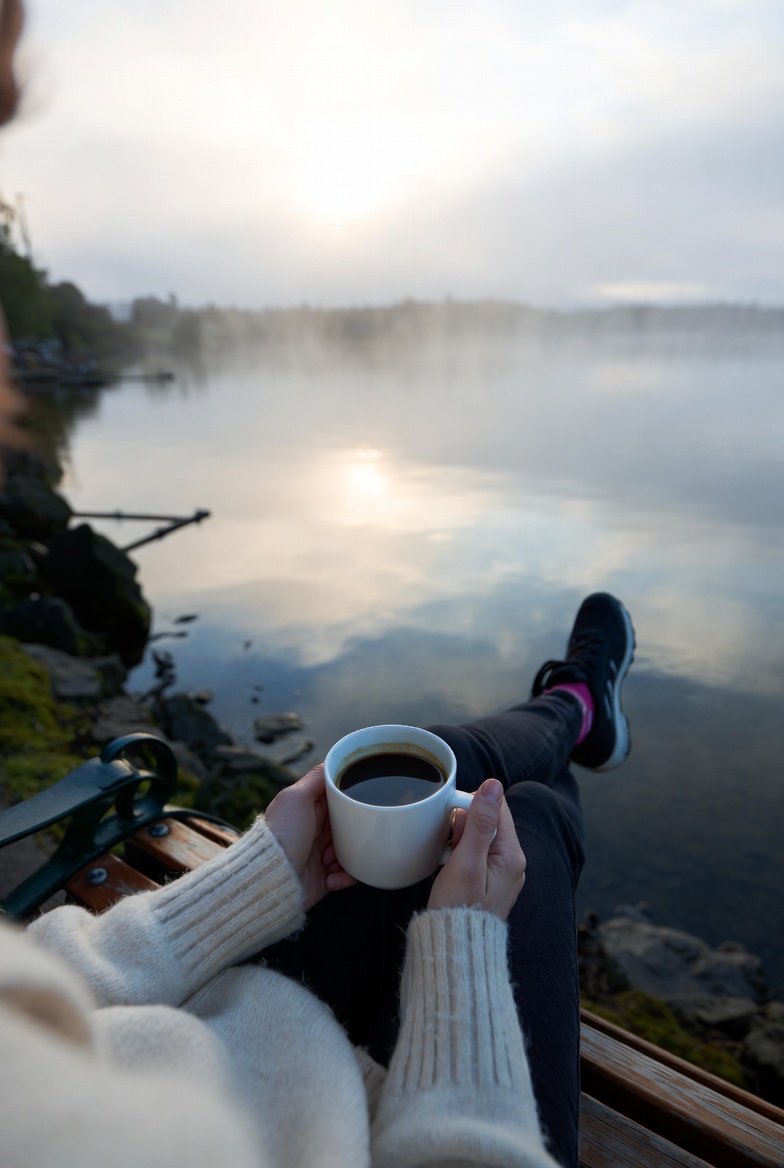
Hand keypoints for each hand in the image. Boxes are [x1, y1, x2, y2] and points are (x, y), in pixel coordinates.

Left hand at [263, 764, 356, 910]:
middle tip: (343, 838)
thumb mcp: (296, 798)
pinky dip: (345, 877)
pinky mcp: (327, 875)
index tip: (360, 802)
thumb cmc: (282, 836)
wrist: (270, 881)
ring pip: (354, 848)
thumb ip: (316, 778)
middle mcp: (317, 828)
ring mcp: (323, 852)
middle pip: (352, 823)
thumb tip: (334, 760)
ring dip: (348, 856)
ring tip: (328, 862)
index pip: (340, 796)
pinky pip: (350, 873)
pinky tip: (330, 879)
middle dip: (352, 832)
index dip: (351, 799)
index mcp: (310, 807)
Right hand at [427, 778, 525, 919]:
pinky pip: (474, 854)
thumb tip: (493, 784)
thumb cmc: (459, 908)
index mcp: (512, 855)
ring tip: (448, 860)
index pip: (497, 807)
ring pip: (478, 837)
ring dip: (458, 840)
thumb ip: (480, 822)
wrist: (454, 950)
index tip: (450, 819)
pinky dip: (458, 854)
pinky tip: (448, 867)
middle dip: (462, 825)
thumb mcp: (467, 861)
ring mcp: (500, 873)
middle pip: (487, 822)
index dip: (471, 805)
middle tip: (448, 847)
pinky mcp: (487, 882)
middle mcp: (512, 862)